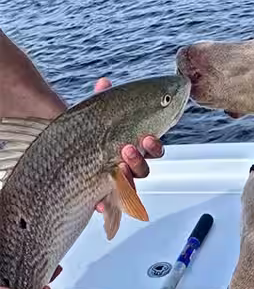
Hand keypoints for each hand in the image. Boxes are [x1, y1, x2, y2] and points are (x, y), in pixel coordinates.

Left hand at [93, 78, 164, 212]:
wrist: (64, 148)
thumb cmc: (86, 132)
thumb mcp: (94, 115)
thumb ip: (102, 100)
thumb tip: (104, 83)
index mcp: (134, 148)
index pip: (153, 151)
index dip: (154, 146)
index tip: (146, 137)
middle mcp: (128, 166)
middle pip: (143, 170)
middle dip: (138, 160)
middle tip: (127, 149)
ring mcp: (115, 180)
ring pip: (130, 186)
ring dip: (126, 178)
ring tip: (117, 168)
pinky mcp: (100, 193)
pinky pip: (107, 203)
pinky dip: (105, 205)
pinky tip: (99, 204)